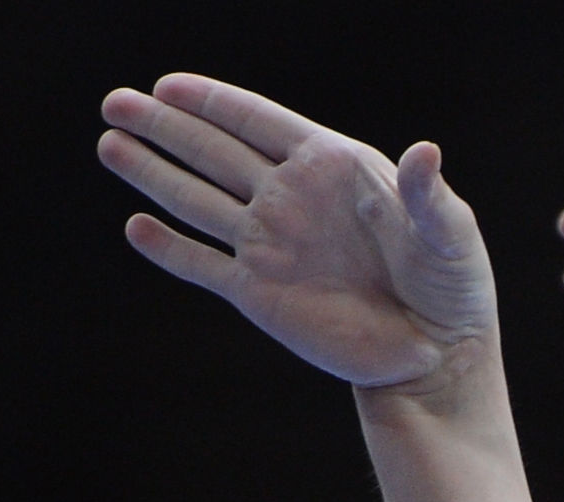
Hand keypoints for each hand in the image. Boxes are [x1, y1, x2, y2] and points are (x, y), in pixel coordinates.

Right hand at [99, 75, 495, 394]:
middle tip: (115, 102)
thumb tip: (425, 152)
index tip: (169, 84)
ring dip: (153, 174)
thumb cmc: (454, 286)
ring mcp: (271, 245)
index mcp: (330, 168)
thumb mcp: (450, 235)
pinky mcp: (259, 294)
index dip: (212, 102)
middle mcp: (291, 199)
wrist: (438, 355)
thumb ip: (429, 194)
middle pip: (214, 152)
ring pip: (198, 201)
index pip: (259, 123)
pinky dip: (170, 249)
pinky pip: (203, 266)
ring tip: (109, 144)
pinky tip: (136, 227)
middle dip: (165, 126)